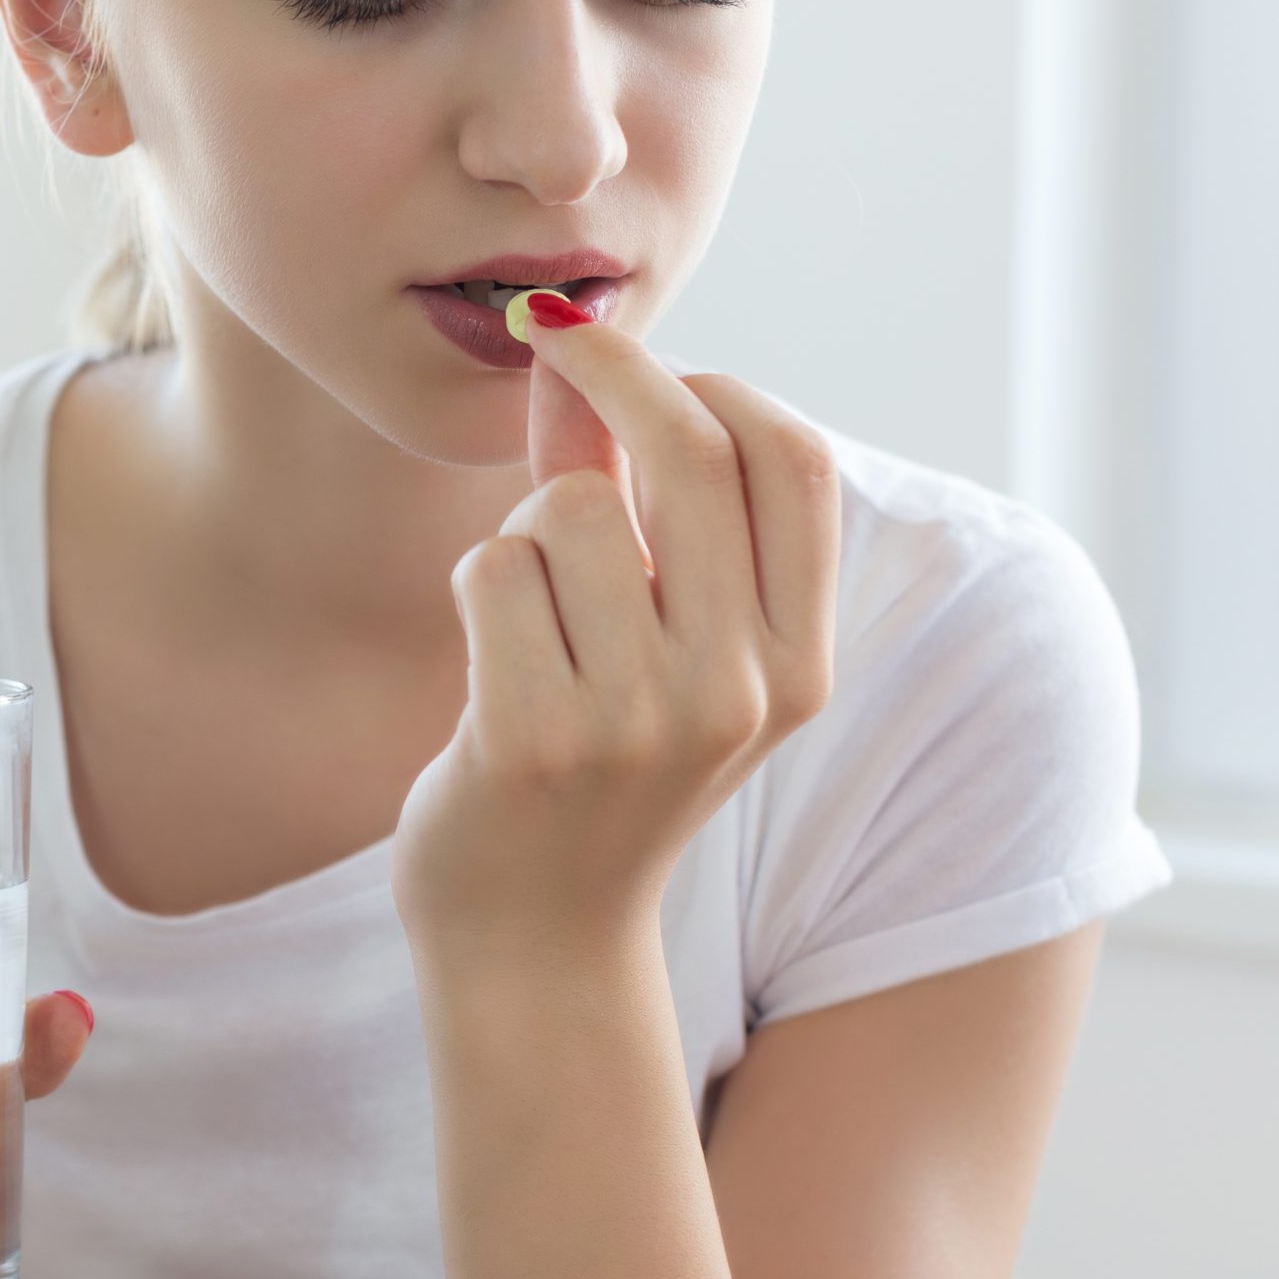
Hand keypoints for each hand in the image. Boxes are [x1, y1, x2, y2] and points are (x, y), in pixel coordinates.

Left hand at [391, 307, 841, 969]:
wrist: (536, 941)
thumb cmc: (591, 761)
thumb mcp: (653, 635)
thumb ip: (621, 484)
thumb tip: (572, 337)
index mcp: (800, 662)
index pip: (795, 461)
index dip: (715, 384)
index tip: (643, 362)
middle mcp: (741, 689)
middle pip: (691, 449)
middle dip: (610, 367)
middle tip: (550, 340)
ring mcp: (643, 719)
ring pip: (570, 504)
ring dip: (525, 528)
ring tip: (529, 614)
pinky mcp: (537, 737)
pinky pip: (492, 567)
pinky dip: (477, 586)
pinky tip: (490, 661)